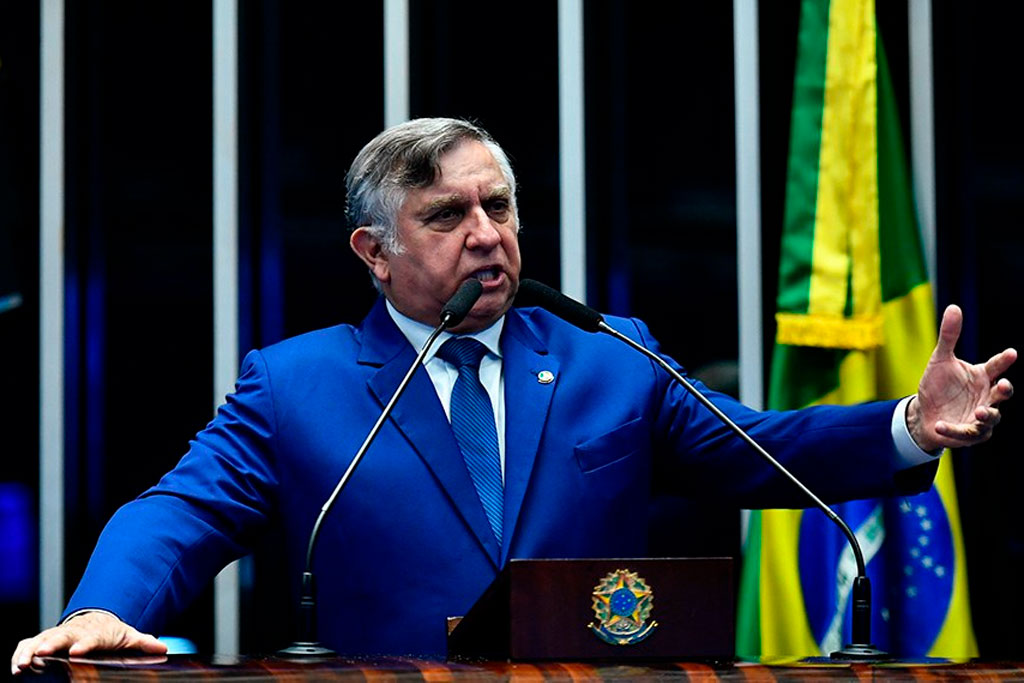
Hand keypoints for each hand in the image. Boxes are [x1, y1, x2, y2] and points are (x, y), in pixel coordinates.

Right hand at [11, 611, 166, 675]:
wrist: (96, 621)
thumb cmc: (111, 633)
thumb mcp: (129, 637)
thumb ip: (143, 643)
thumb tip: (162, 648)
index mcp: (96, 633)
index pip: (91, 639)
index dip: (84, 645)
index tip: (76, 652)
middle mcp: (74, 632)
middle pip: (62, 637)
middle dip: (51, 644)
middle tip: (42, 654)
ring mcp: (57, 636)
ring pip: (41, 640)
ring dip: (31, 651)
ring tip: (23, 664)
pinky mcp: (44, 640)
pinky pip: (28, 644)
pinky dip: (21, 652)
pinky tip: (17, 665)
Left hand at [908, 304, 1015, 451]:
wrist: (925, 413)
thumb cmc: (938, 385)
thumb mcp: (940, 359)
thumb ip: (949, 336)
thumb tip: (954, 307)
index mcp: (982, 377)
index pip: (996, 366)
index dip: (1004, 360)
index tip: (1011, 353)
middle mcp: (986, 396)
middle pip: (1002, 394)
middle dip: (1005, 390)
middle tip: (1003, 385)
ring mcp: (980, 416)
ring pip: (992, 417)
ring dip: (988, 415)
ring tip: (980, 411)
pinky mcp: (969, 433)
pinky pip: (966, 433)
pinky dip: (955, 430)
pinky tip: (942, 425)